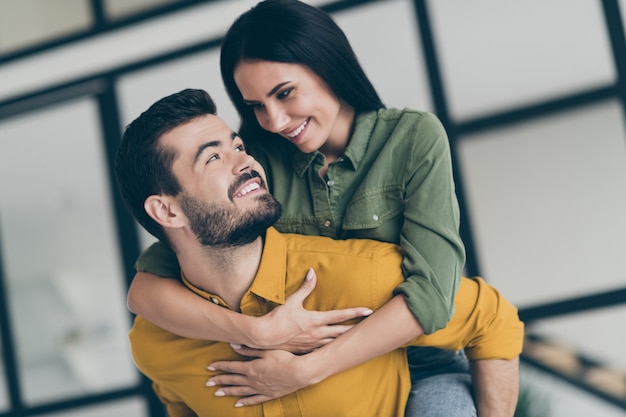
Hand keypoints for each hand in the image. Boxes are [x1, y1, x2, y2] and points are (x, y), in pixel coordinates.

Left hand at [207, 344, 310, 406]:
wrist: (300, 372)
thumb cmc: (285, 358)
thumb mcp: (266, 350)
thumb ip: (249, 349)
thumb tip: (234, 345)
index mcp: (251, 367)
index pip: (232, 367)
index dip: (220, 366)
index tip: (209, 367)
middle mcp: (253, 380)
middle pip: (233, 380)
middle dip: (219, 380)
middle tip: (207, 383)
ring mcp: (260, 389)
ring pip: (240, 391)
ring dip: (228, 391)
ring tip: (217, 393)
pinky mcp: (269, 394)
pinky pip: (253, 400)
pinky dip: (244, 401)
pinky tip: (237, 403)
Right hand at [254, 268, 371, 352]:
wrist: (264, 337)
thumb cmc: (277, 319)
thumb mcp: (292, 301)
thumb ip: (305, 287)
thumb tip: (312, 272)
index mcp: (316, 320)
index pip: (340, 315)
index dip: (356, 312)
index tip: (368, 310)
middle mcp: (317, 333)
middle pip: (342, 331)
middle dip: (356, 328)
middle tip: (370, 327)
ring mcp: (313, 344)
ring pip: (335, 342)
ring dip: (346, 339)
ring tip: (357, 338)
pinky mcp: (307, 351)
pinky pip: (324, 350)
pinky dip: (333, 348)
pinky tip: (338, 349)